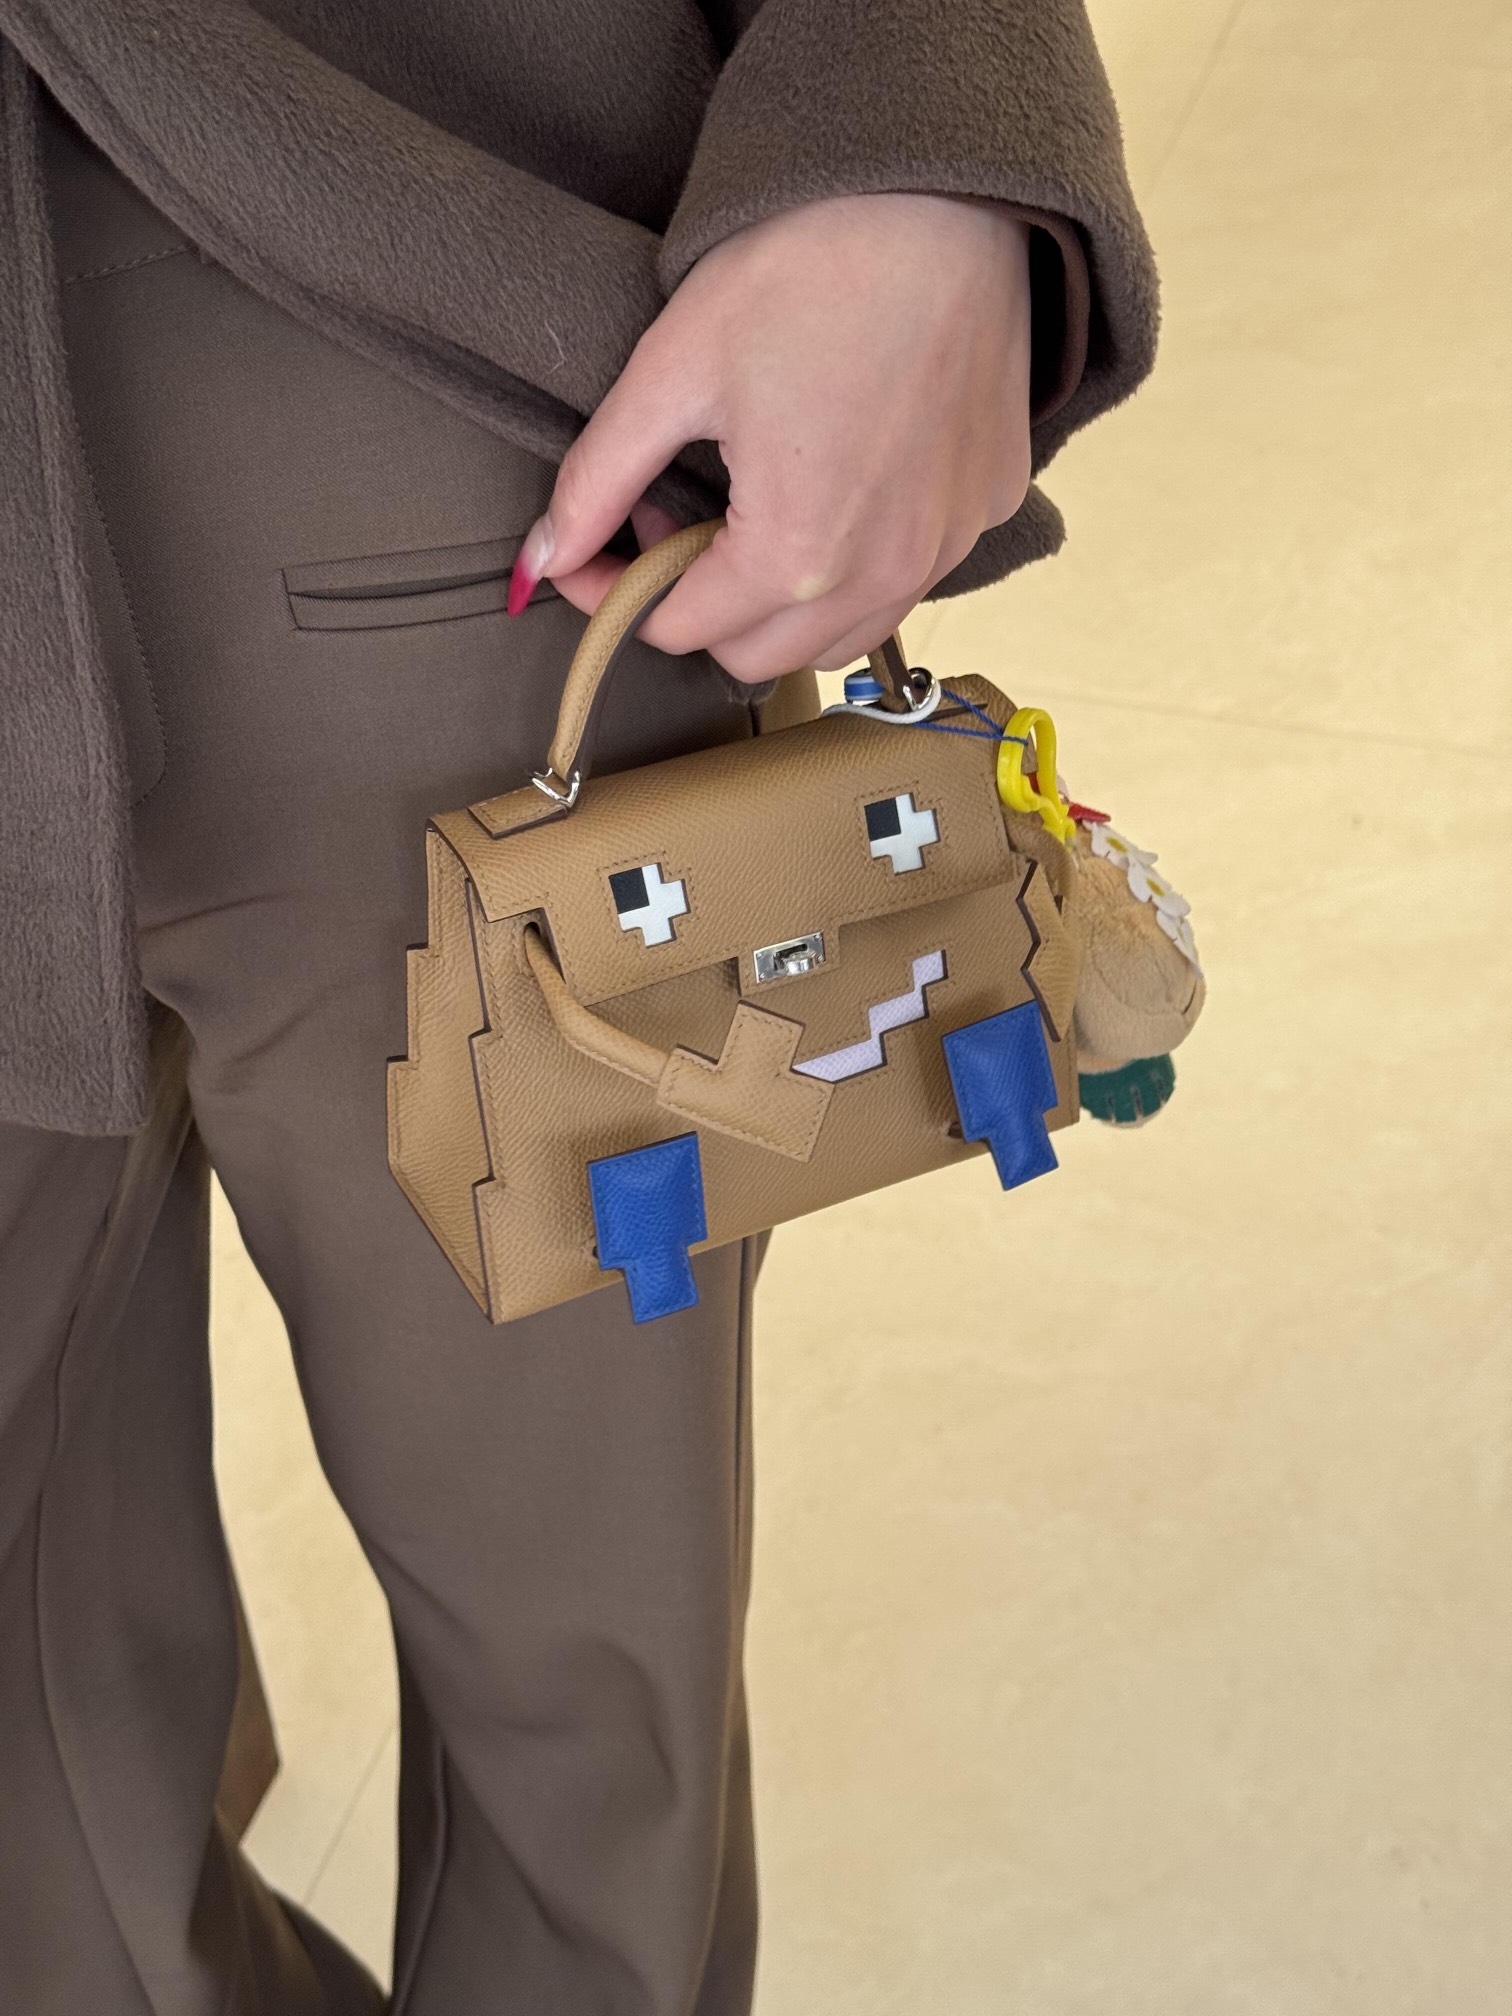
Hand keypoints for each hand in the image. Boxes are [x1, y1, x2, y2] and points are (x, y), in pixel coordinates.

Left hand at [507, 192, 1033, 681]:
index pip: (678, 632)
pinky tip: (835, 478)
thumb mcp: (675, 367)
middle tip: (675, 518)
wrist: (949, 195)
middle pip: (757, 657)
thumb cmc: (813, 267)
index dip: (619, 593)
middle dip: (699, 607)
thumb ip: (599, 480)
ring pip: (838, 638)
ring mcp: (944, 548)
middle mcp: (880, 577)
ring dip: (780, 604)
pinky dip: (858, 564)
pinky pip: (907, 579)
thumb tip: (542, 559)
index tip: (598, 547)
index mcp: (794, 556)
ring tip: (755, 506)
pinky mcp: (985, 509)